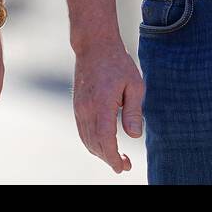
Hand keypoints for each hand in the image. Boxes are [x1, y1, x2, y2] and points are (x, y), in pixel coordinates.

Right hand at [72, 41, 144, 173]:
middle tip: (125, 164)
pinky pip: (82, 130)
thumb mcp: (134, 85)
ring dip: (100, 152)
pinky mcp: (77, 105)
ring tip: (116, 156)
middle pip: (94, 144)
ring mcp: (79, 107)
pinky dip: (92, 142)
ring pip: (86, 139)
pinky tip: (104, 143)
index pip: (105, 139)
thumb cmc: (118, 63)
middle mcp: (86, 108)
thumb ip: (133, 111)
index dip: (113, 157)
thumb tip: (134, 136)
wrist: (94, 45)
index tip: (123, 166)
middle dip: (108, 158)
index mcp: (102, 104)